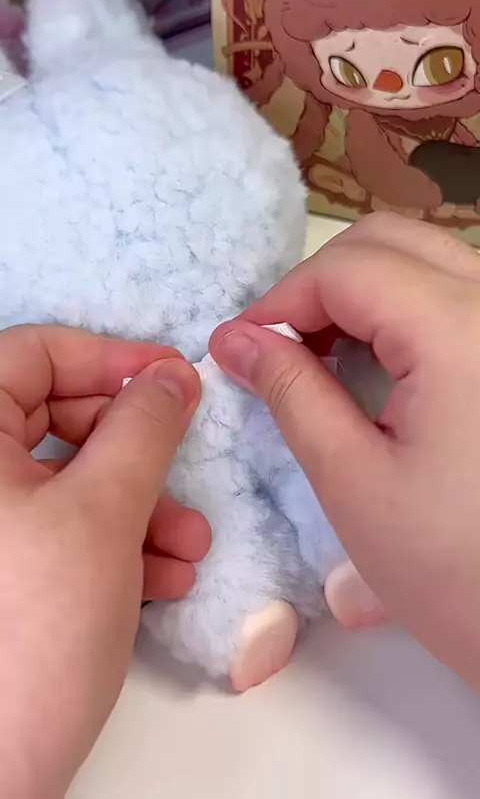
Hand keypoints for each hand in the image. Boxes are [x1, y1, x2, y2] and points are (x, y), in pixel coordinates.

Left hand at [0, 325, 208, 797]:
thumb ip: (142, 429)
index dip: (108, 357)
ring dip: (139, 505)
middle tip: (187, 465)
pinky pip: (63, 531)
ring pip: (70, 482)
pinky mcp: (5, 573)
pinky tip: (162, 579)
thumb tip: (172, 374)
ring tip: (189, 547)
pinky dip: (116, 544)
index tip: (174, 378)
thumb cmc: (34, 628)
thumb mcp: (102, 513)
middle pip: (59, 419)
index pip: (33, 354)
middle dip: (135, 449)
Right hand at [211, 213, 479, 687]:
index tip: (241, 347)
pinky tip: (380, 364)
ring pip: (428, 260)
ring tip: (324, 355)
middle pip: (392, 242)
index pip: (347, 269)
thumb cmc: (453, 568)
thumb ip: (291, 391)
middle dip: (322, 284)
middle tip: (283, 347)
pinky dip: (404, 310)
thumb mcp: (352, 480)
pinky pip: (457, 297)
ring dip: (363, 291)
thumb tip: (235, 339)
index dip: (281, 300)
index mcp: (460, 332)